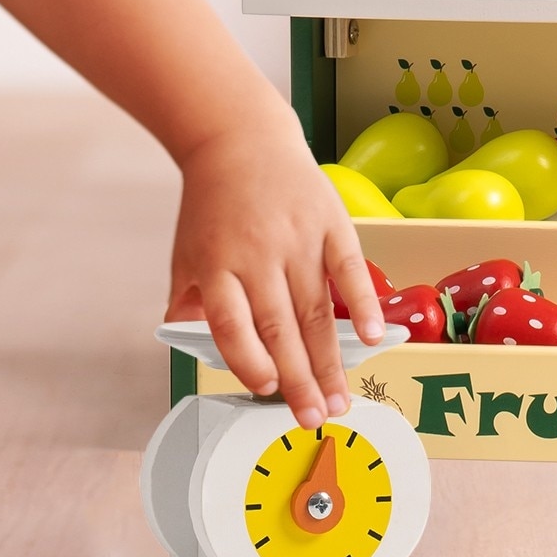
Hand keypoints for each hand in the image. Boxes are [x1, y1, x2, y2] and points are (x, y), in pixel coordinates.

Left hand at [165, 114, 385, 427]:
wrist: (238, 137)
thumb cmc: (211, 206)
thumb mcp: (185, 254)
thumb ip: (187, 305)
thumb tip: (192, 350)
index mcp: (216, 264)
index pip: (230, 321)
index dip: (248, 358)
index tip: (266, 389)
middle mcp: (256, 252)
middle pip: (278, 324)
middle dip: (298, 378)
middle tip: (315, 419)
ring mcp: (295, 236)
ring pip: (315, 309)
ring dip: (330, 360)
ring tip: (340, 399)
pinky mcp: (328, 220)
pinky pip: (347, 268)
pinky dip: (361, 304)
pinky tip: (370, 337)